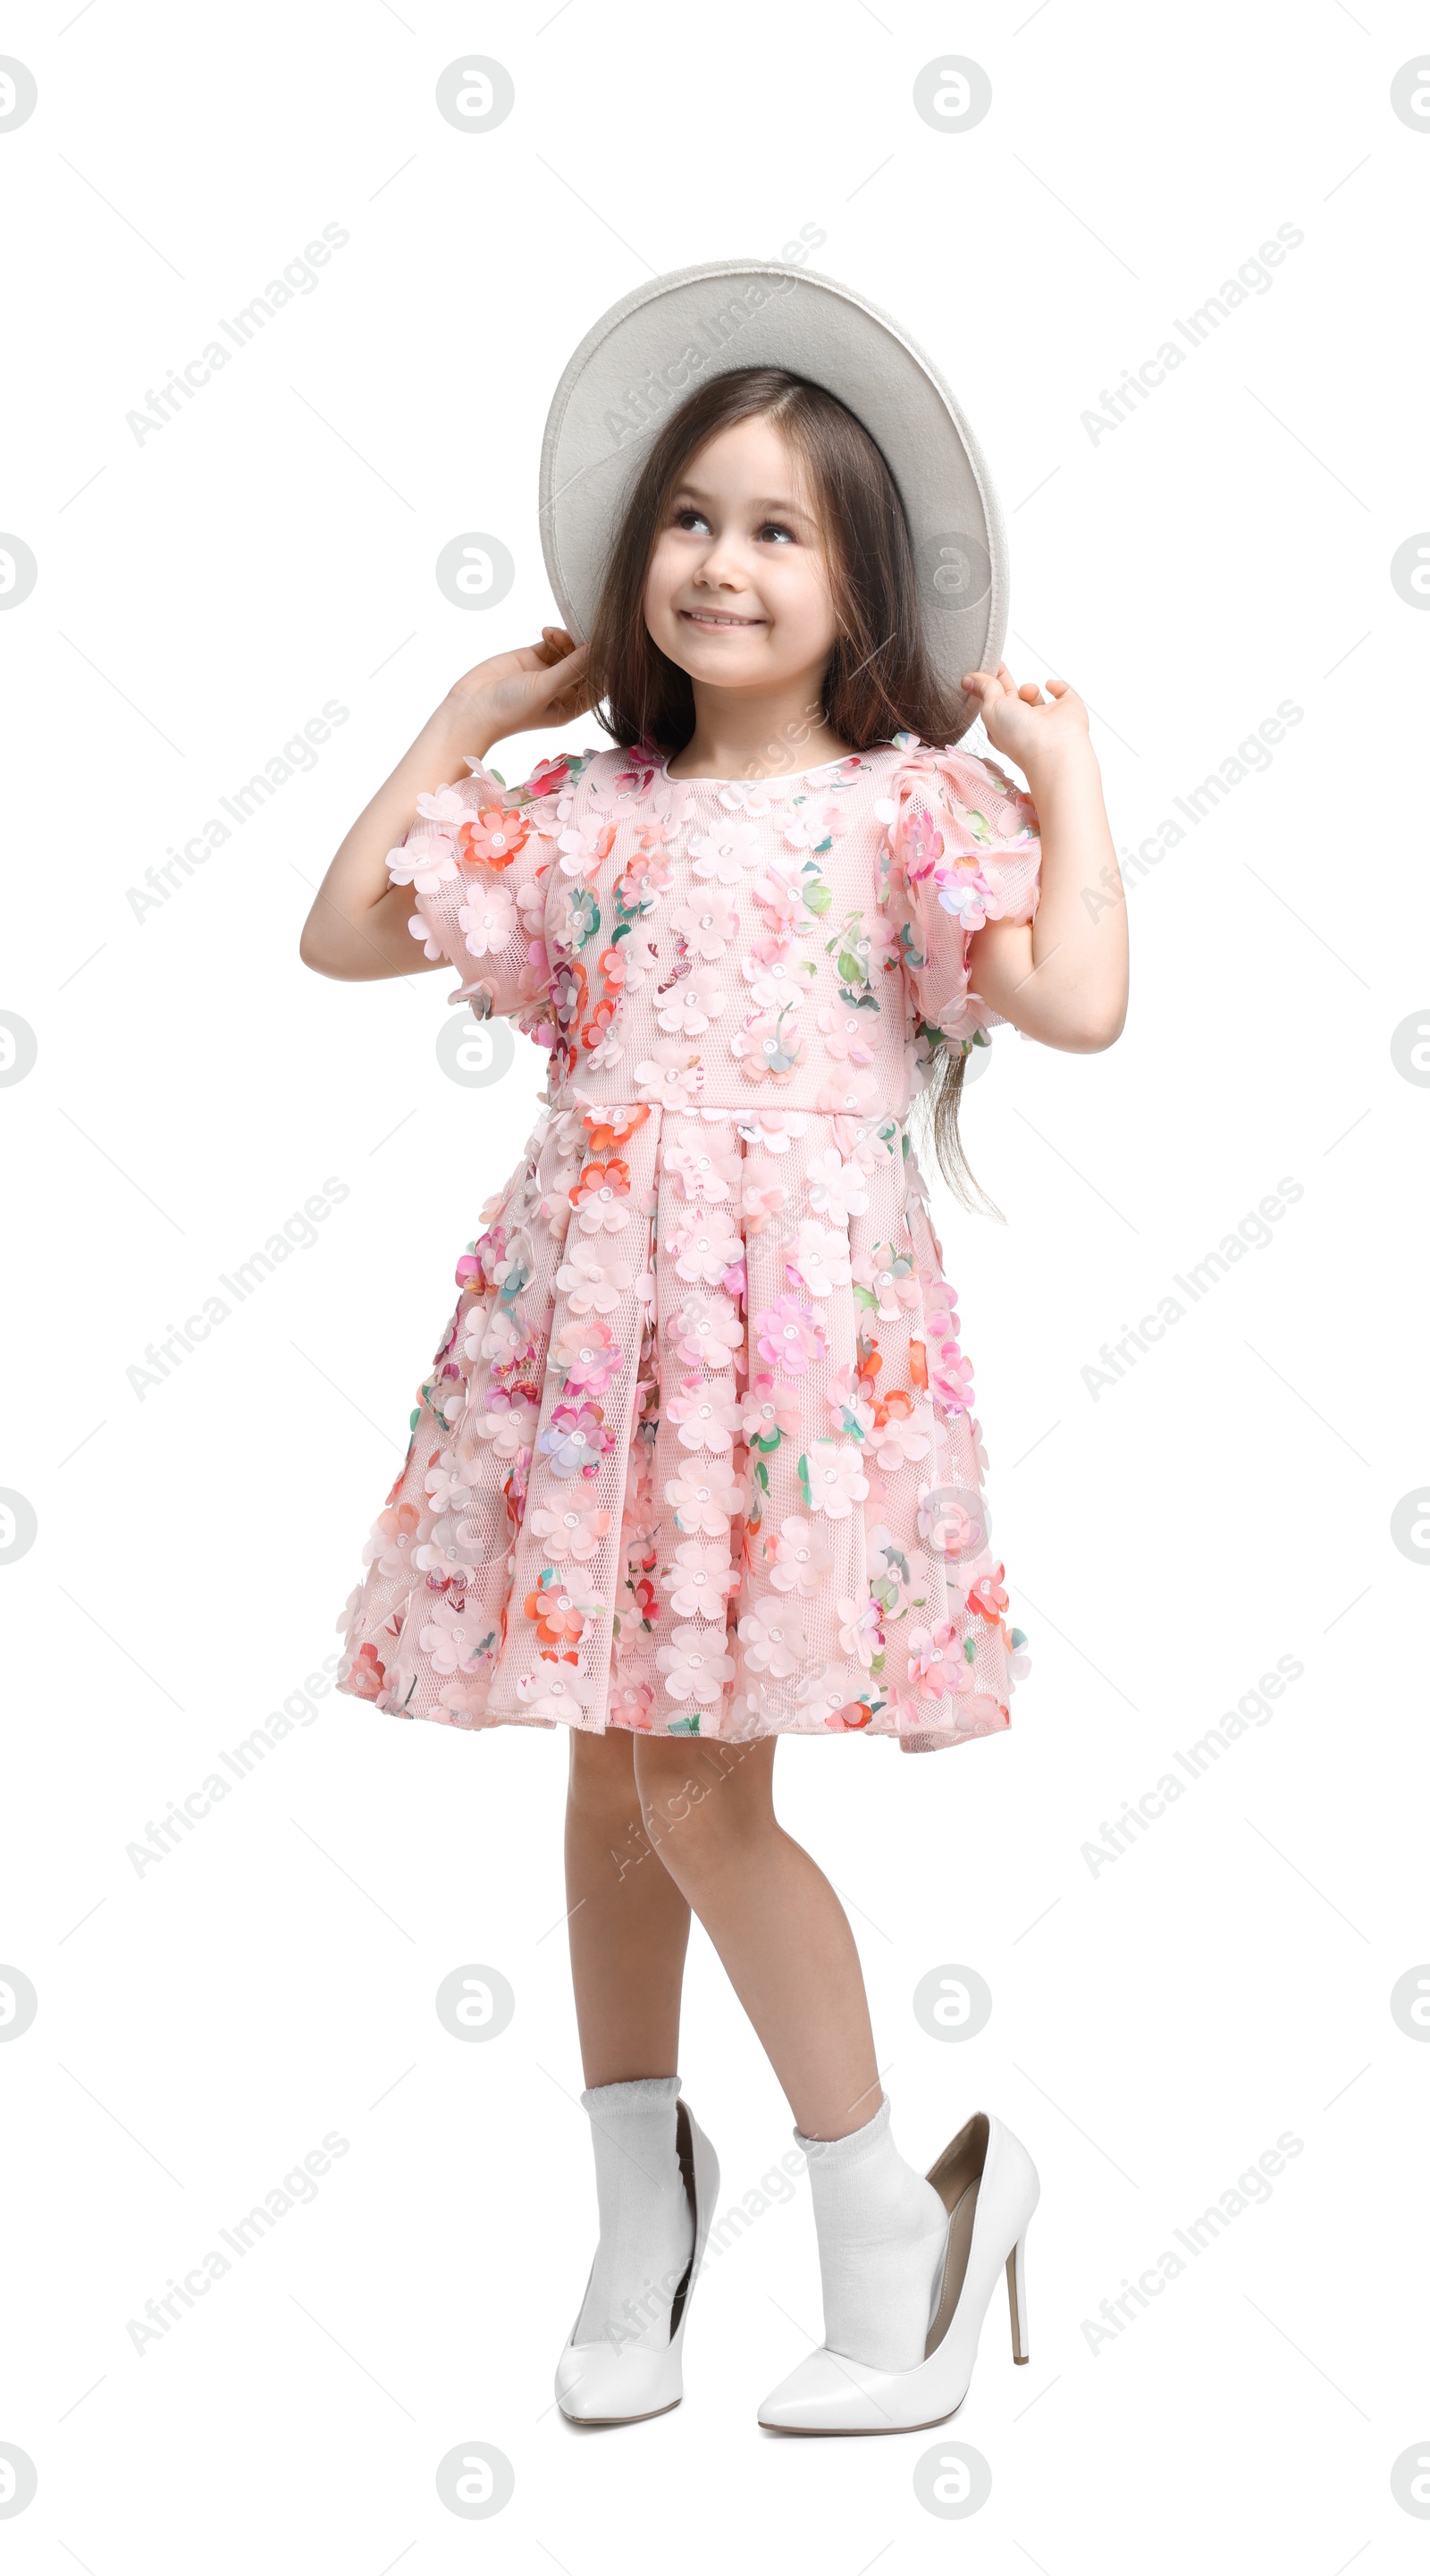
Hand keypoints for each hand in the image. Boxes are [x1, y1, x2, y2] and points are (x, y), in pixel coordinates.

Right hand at [442, 625, 593, 751]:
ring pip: (570, 651)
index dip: (605, 667)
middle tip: (585, 630)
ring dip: (568, 639)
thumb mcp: (545, 689)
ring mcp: (548, 673)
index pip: (599, 685)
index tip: (609, 647)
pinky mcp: (533, 659)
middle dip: (587, 648)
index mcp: (571, 707)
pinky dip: (554, 635)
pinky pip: (552, 644)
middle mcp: (563, 690)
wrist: (471, 707)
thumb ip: (572, 668)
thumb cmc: (510, 710)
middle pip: (586, 665)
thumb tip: (599, 650)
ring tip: (554, 635)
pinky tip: (546, 632)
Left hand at [961, 663, 1092, 777]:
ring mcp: (1047, 717)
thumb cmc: (1019, 734)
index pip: (994, 703)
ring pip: (1034, 693)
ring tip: (1028, 693)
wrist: (1053, 747)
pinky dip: (1057, 686)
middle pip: (1012, 696)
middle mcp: (1024, 723)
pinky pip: (1063, 690)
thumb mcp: (991, 707)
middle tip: (999, 664)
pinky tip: (1051, 686)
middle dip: (1005, 680)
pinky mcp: (1068, 709)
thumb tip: (968, 678)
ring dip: (1029, 689)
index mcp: (1003, 726)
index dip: (989, 685)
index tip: (986, 667)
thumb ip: (983, 689)